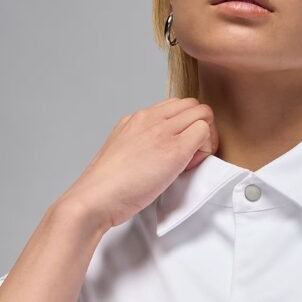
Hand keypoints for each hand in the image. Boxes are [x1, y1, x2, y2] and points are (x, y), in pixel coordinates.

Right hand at [54, 97, 218, 230]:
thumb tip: (164, 149)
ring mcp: (162, 130)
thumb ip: (144, 143)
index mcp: (137, 119)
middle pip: (192, 104)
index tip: (178, 147)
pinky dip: (206, 147)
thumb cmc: (108, 185)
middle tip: (193, 152)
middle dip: (200, 125)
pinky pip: (204, 130)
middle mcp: (150, 118)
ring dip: (206, 134)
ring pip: (202, 112)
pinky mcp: (174, 148)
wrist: (95, 197)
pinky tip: (189, 166)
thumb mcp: (123, 151)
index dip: (184, 124)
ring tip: (192, 159)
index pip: (175, 106)